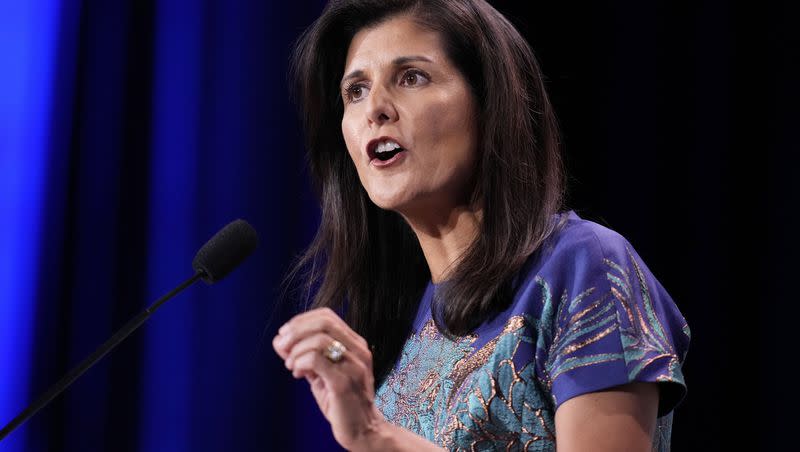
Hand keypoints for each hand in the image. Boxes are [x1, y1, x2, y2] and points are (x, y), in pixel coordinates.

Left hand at [272, 307, 385, 449]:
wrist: (363, 430)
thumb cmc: (341, 401)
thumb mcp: (320, 373)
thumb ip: (303, 355)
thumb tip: (279, 340)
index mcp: (355, 344)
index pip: (327, 316)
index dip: (301, 321)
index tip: (285, 335)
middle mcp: (359, 351)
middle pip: (324, 323)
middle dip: (296, 331)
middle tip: (282, 347)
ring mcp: (354, 366)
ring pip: (319, 340)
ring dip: (296, 351)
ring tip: (291, 366)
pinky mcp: (344, 383)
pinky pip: (316, 360)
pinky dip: (300, 363)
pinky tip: (297, 374)